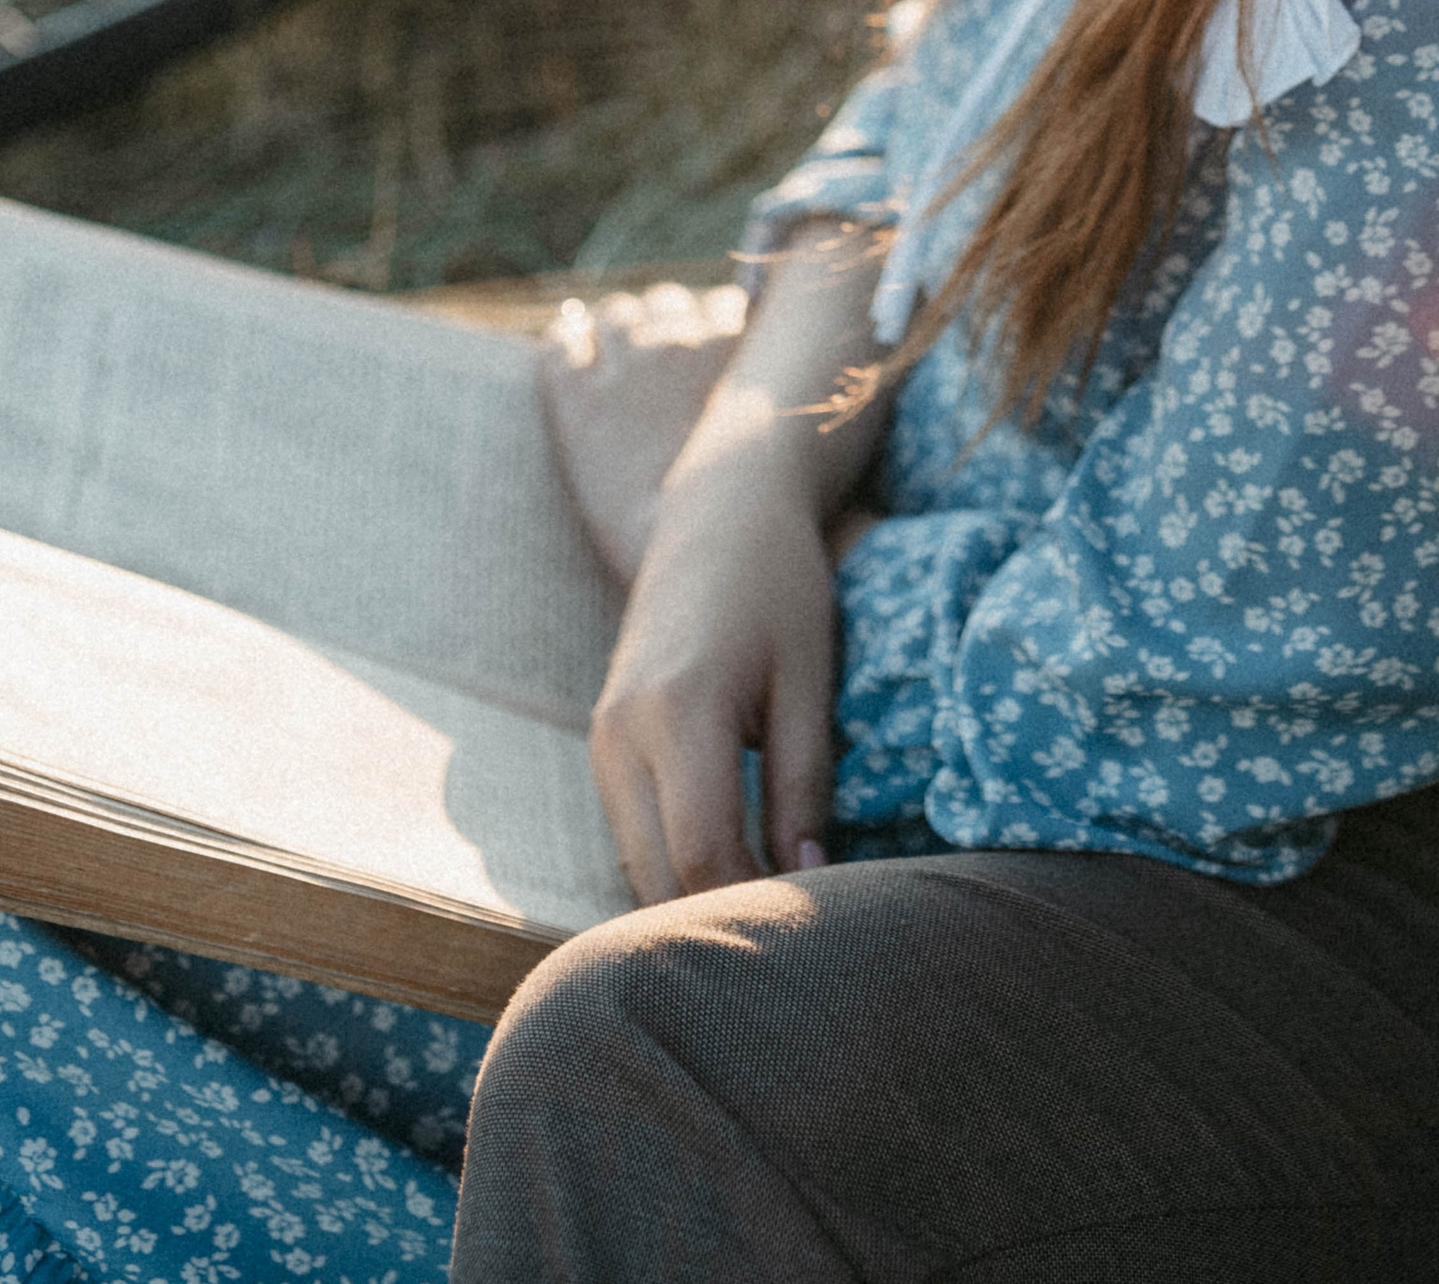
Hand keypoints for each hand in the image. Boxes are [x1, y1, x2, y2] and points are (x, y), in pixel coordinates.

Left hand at [539, 281, 747, 590]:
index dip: (713, 328)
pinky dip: (563, 348)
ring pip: (615, 312)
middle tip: (658, 365)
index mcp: (735, 344)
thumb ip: (777, 387)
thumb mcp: (787, 433)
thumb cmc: (756, 510)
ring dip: (615, 332)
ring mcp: (627, 364)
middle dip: (662, 326)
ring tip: (611, 365)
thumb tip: (777, 370)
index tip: (707, 354)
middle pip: (667, 300)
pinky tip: (567, 366)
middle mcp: (681, 341)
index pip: (722, 304)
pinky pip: (559, 342)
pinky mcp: (575, 395)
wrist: (700, 553)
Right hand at [580, 217, 888, 902]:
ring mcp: (602, 738)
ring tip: (765, 926)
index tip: (811, 937)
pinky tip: (728, 880)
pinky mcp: (604, 740)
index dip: (753, 908)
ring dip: (690, 903)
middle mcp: (621, 734)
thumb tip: (810, 884)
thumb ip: (804, 782)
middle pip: (656, 878)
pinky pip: (631, 833)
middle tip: (791, 957)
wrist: (718, 506)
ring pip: (635, 865)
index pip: (703, 854)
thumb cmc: (779, 582)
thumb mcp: (809, 677)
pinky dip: (673, 867)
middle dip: (717, 923)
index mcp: (678, 712)